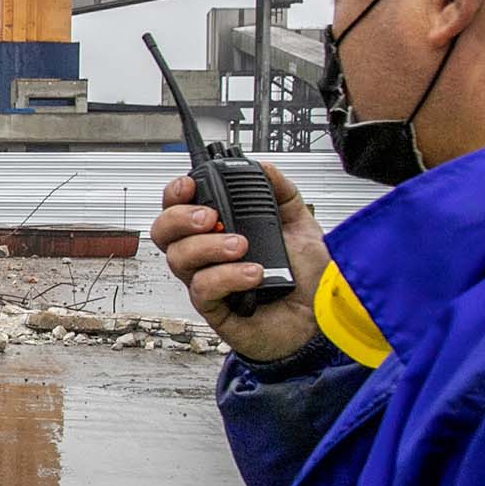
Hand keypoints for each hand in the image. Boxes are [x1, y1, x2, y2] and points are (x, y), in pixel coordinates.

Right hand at [150, 163, 331, 363]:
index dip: (176, 193)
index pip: (178, 206)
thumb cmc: (305, 278)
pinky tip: (252, 273)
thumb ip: (282, 194)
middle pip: (164, 232)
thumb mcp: (300, 225)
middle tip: (211, 218)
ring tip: (241, 246)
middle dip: (180, 218)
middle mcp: (206, 256)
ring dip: (208, 246)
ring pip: (179, 259)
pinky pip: (202, 289)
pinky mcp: (215, 309)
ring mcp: (207, 282)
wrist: (320, 317)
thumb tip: (265, 168)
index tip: (190, 185)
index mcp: (218, 231)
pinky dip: (226, 276)